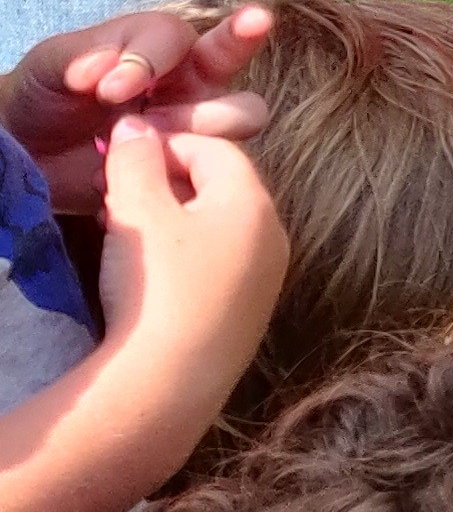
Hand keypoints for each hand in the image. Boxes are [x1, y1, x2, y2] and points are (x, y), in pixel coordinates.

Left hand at [7, 0, 274, 209]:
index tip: (107, 91)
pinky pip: (205, 179)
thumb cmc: (45, 92)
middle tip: (153, 125)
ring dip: (196, 143)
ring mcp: (192, 132)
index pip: (179, 38)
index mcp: (159, 46)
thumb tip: (109, 69)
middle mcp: (190, 86)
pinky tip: (124, 186)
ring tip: (142, 155)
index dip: (150, 61)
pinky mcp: (184, 171)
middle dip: (210, 112)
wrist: (31, 149)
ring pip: (240, 129)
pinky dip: (169, 184)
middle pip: (241, 91)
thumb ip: (79, 56)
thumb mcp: (50, 63)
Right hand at [94, 119, 287, 419]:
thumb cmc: (157, 285)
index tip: (122, 158)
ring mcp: (267, 279)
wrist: (170, 383)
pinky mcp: (250, 313)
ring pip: (217, 226)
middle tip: (119, 193)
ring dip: (173, 218)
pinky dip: (186, 253)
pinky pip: (219, 263)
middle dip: (167, 181)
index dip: (166, 143)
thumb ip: (135, 160)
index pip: (215, 148)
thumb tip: (136, 127)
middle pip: (220, 186)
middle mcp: (274, 236)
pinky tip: (150, 272)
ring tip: (127, 229)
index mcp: (254, 202)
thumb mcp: (137, 211)